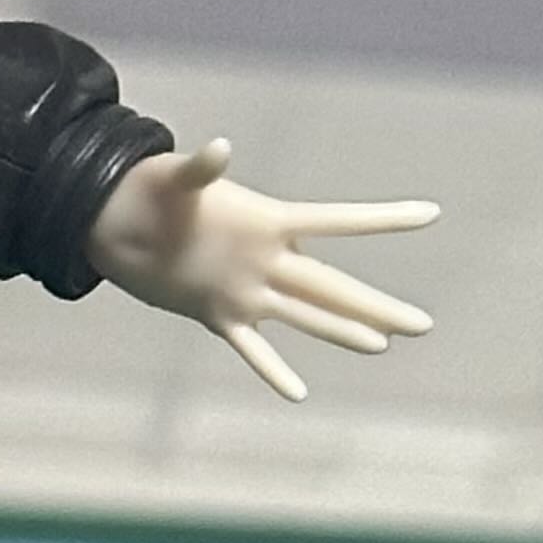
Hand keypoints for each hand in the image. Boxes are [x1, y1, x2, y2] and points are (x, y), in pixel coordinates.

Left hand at [87, 137, 434, 401]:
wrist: (111, 221)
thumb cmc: (147, 190)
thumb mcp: (173, 179)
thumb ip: (200, 169)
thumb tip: (218, 147)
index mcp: (268, 222)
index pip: (337, 221)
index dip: (382, 218)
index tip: (430, 212)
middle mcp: (266, 260)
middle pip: (333, 286)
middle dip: (377, 306)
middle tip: (422, 324)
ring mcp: (244, 291)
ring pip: (305, 316)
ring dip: (343, 331)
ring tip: (382, 345)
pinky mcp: (215, 314)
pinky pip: (251, 348)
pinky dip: (272, 369)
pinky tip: (297, 394)